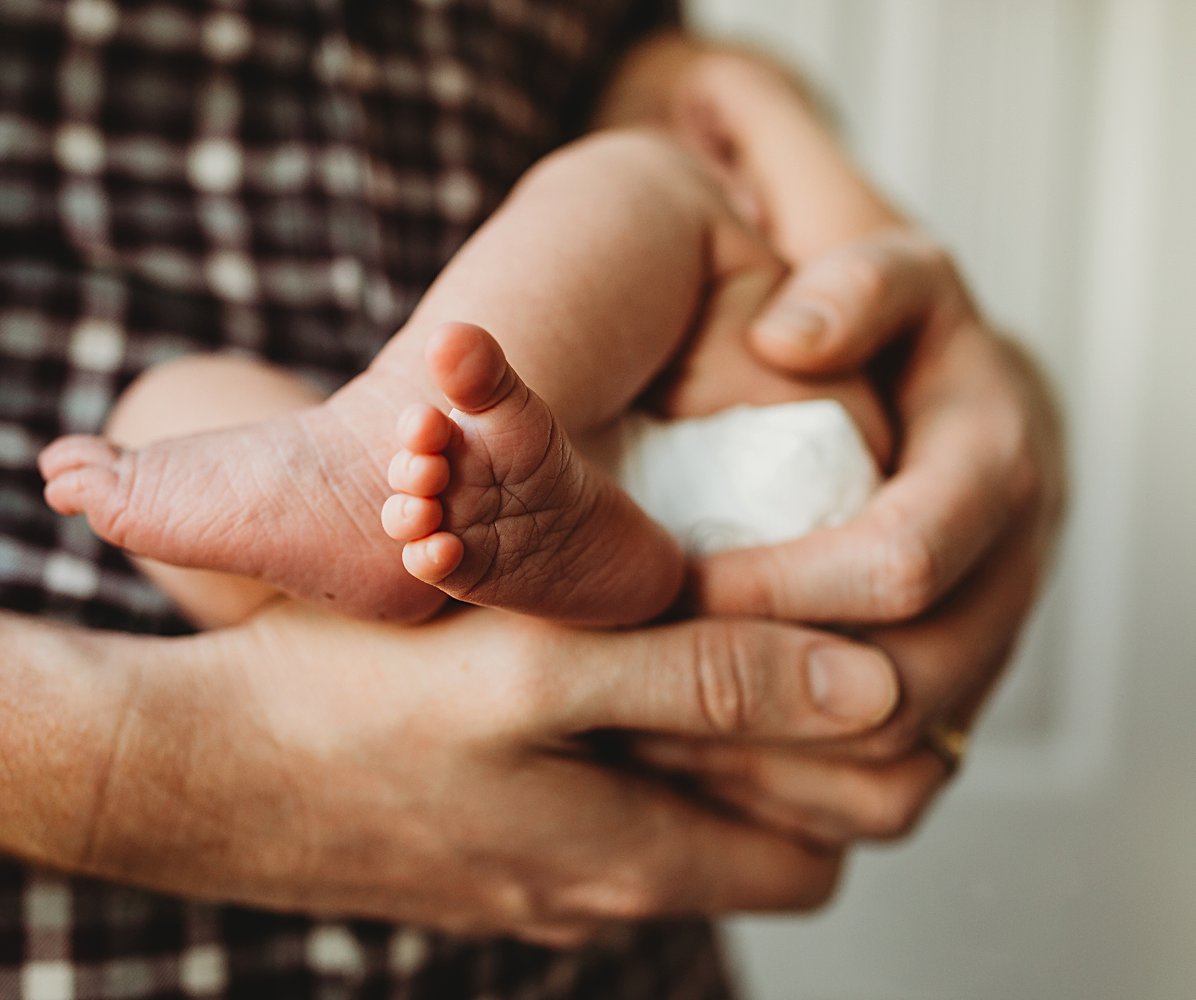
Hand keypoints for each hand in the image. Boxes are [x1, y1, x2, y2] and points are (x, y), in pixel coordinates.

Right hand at [73, 600, 903, 944]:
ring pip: (660, 828)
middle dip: (776, 759)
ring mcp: (521, 885)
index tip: (833, 664)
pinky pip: (579, 818)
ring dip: (684, 749)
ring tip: (661, 636)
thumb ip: (706, 679)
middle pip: (743, 848)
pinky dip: (605, 758)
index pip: (814, 858)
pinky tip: (560, 677)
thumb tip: (874, 692)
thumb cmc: (354, 705)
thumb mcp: (541, 672)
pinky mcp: (466, 858)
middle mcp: (587, 898)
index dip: (845, 767)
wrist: (185, 770)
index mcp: (629, 861)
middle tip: (757, 634)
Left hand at [665, 231, 1064, 844]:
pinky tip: (698, 759)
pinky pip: (885, 792)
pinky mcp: (947, 700)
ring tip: (652, 727)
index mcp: (994, 468)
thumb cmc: (906, 337)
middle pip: (907, 683)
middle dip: (768, 685)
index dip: (781, 585)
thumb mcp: (892, 280)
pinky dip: (790, 790)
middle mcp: (1004, 573)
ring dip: (771, 754)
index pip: (904, 561)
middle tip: (650, 671)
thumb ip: (855, 288)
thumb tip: (786, 337)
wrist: (959, 406)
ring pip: (897, 758)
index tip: (668, 579)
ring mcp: (982, 648)